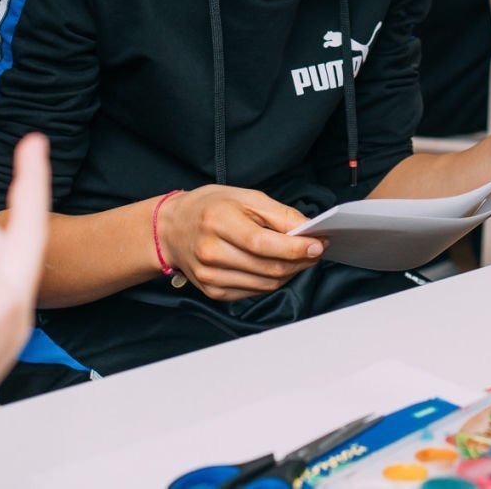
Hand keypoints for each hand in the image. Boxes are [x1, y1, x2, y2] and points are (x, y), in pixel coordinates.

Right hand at [157, 185, 322, 301]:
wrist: (172, 228)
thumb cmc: (210, 207)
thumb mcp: (245, 197)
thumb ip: (279, 214)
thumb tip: (308, 228)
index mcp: (219, 222)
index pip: (264, 243)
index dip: (295, 247)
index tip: (318, 244)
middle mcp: (211, 252)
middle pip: (268, 267)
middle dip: (300, 262)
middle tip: (315, 251)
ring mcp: (210, 275)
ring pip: (265, 284)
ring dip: (290, 273)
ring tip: (299, 259)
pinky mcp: (213, 291)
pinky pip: (253, 292)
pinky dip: (272, 281)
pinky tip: (276, 267)